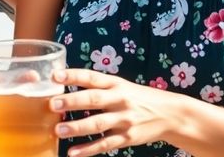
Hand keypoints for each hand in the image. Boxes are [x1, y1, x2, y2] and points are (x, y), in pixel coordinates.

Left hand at [50, 69, 181, 155]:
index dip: (73, 76)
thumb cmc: (138, 98)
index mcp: (115, 84)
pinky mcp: (127, 137)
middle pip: (93, 99)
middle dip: (72, 102)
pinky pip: (106, 144)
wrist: (171, 114)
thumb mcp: (121, 86)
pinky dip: (88, 150)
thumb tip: (65, 83)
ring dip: (77, 127)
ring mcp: (124, 119)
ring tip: (58, 130)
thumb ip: (98, 87)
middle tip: (53, 104)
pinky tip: (73, 153)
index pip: (92, 77)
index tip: (56, 75)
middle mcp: (120, 100)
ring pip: (98, 124)